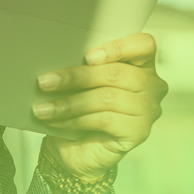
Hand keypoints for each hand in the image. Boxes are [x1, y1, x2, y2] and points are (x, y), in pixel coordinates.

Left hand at [34, 33, 167, 180]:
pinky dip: (74, 120)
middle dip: (75, 77)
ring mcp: (148, 110)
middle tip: (44, 82)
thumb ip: (82, 68)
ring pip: (106, 98)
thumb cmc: (80, 107)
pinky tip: (54, 122)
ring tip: (42, 108)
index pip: (143, 45)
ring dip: (68, 103)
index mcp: (141, 64)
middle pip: (116, 73)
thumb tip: (56, 59)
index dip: (118, 48)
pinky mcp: (138, 132)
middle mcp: (152, 86)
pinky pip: (104, 120)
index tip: (88, 56)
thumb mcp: (80, 83)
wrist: (78, 148)